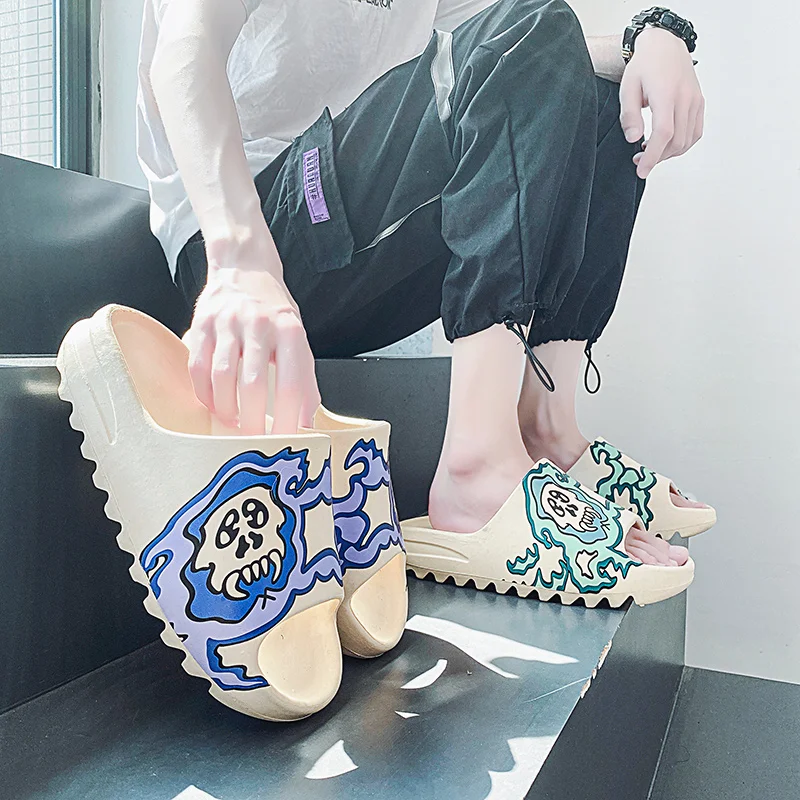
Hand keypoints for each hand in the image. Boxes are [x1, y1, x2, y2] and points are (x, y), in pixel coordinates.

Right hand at [183, 241, 319, 435]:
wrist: (244, 268)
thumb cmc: (274, 312)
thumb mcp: (298, 339)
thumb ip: (304, 379)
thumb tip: (306, 422)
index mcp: (290, 331)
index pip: (291, 384)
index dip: (287, 419)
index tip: (285, 443)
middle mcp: (259, 325)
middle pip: (254, 386)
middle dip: (253, 423)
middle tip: (255, 444)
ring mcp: (227, 323)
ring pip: (222, 378)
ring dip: (227, 411)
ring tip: (234, 426)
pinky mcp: (201, 324)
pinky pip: (197, 367)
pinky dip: (204, 394)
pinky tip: (213, 406)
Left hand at [619, 27, 704, 178]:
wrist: (665, 45)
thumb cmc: (645, 65)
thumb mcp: (628, 87)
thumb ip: (630, 115)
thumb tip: (634, 139)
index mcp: (667, 94)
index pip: (664, 133)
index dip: (653, 156)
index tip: (642, 171)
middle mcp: (685, 98)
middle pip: (676, 141)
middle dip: (657, 157)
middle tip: (638, 160)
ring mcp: (695, 100)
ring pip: (687, 140)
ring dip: (669, 153)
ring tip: (650, 152)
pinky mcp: (699, 102)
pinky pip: (695, 132)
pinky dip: (682, 144)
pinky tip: (666, 145)